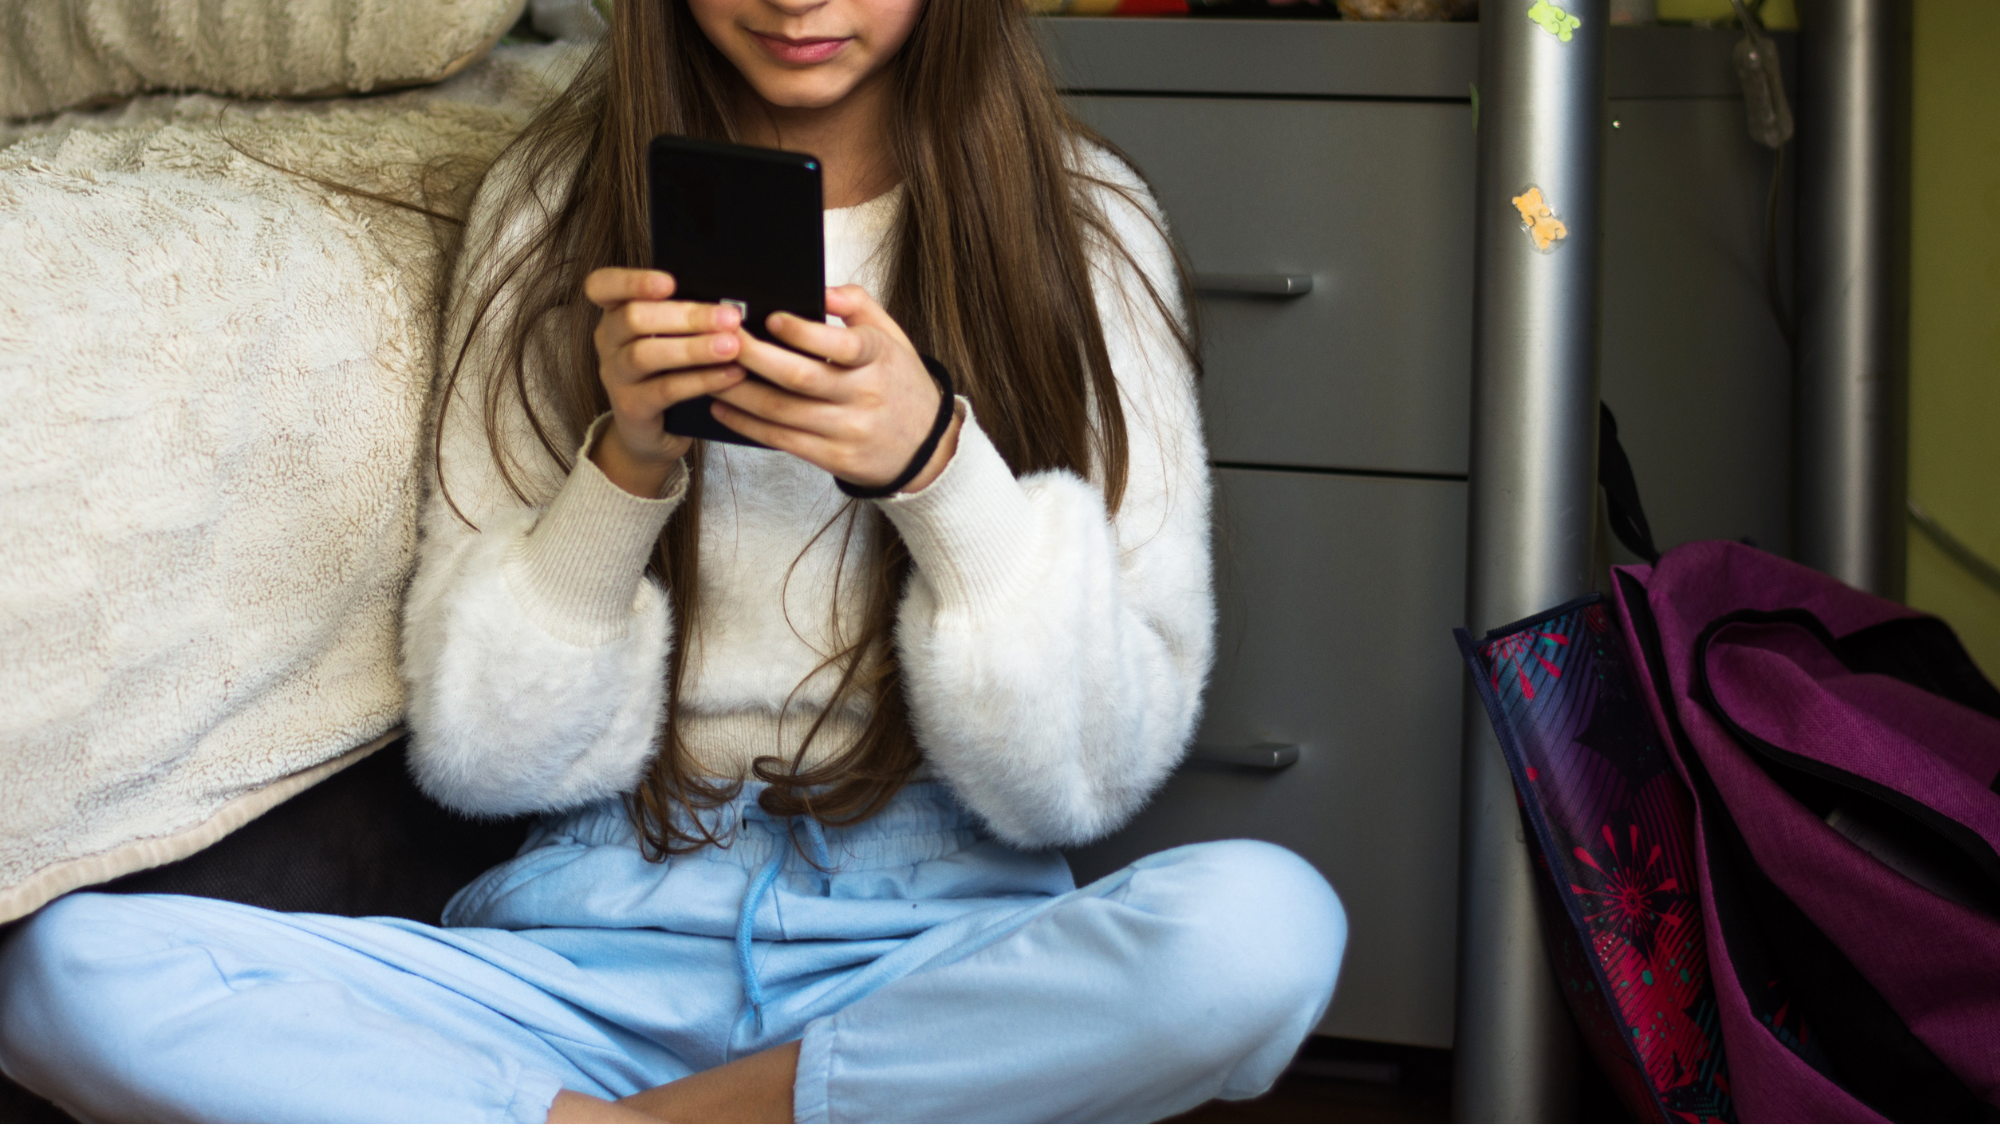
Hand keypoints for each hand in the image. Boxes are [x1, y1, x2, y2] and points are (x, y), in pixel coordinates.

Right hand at [583, 268, 747, 497]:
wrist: (655, 431)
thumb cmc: (670, 370)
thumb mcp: (673, 337)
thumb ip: (687, 316)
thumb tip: (730, 300)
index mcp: (615, 313)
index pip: (602, 285)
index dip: (631, 281)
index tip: (670, 282)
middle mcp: (608, 341)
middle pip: (633, 318)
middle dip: (686, 316)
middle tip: (730, 317)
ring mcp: (615, 375)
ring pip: (645, 354)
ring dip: (693, 349)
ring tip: (732, 346)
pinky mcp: (631, 407)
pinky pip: (665, 389)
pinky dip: (701, 380)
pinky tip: (731, 374)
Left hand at [710, 285, 961, 493]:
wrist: (926, 448)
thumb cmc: (899, 383)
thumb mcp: (891, 336)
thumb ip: (857, 304)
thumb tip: (820, 288)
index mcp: (878, 358)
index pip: (841, 345)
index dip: (803, 332)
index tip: (770, 316)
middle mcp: (864, 395)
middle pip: (800, 378)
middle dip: (753, 357)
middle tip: (721, 340)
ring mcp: (848, 430)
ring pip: (782, 411)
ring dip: (738, 392)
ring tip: (709, 372)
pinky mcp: (834, 458)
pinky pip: (782, 440)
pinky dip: (747, 424)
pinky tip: (724, 407)